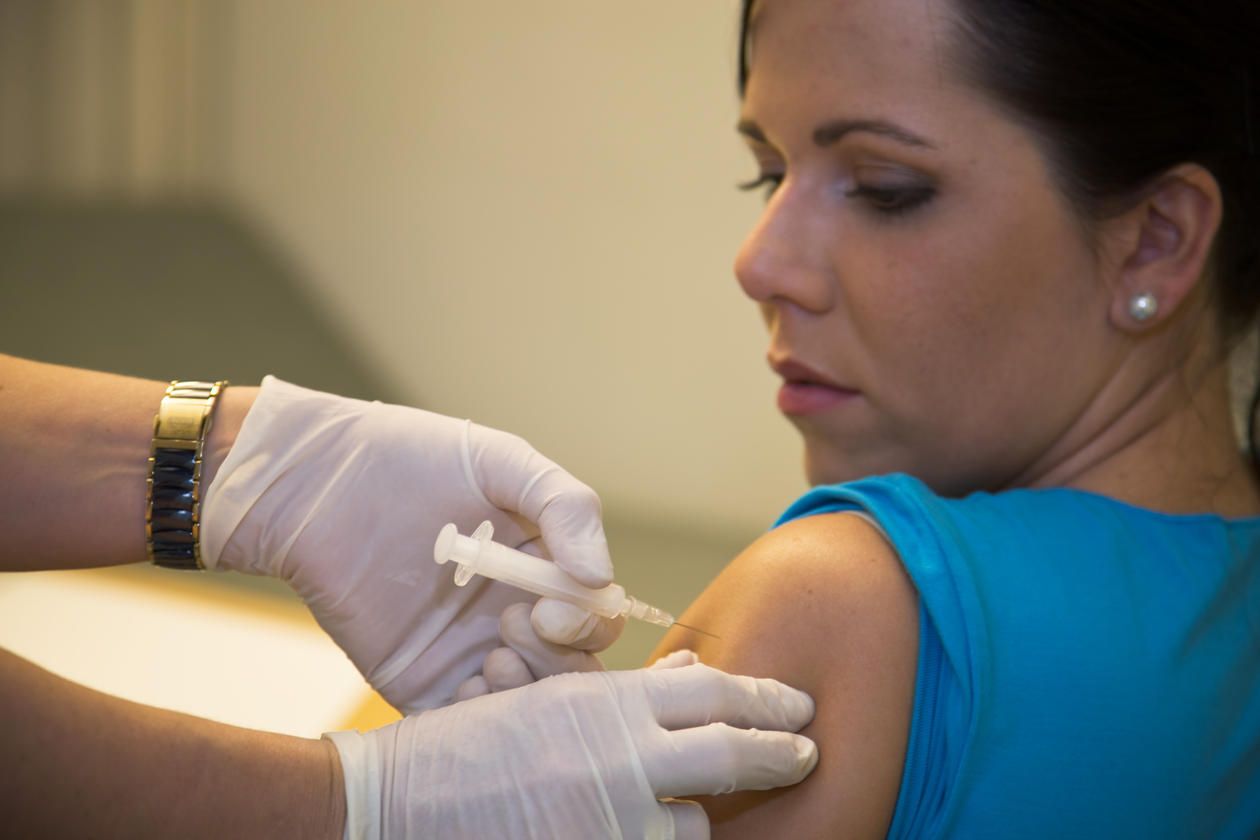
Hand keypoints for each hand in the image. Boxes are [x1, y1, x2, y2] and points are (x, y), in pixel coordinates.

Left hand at [201, 377, 613, 712]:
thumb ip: (565, 508)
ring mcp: (469, 651)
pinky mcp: (423, 680)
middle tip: (515, 623)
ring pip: (527, 703)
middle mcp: (514, 612)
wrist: (317, 480)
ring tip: (492, 658)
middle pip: (572, 666)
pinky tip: (468, 688)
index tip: (552, 608)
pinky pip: (466, 725)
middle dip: (560, 659)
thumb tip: (599, 579)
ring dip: (526, 691)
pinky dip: (481, 720)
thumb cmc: (411, 456)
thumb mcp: (502, 462)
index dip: (589, 621)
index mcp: (541, 564)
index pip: (596, 613)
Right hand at [325, 652, 818, 838]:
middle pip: (729, 752)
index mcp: (604, 700)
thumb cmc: (463, 747)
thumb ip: (624, 697)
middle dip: (779, 752)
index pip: (712, 691)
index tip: (796, 705)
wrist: (388, 802)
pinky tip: (654, 832)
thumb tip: (695, 678)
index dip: (763, 696)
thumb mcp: (547, 701)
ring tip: (697, 817)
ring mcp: (608, 819)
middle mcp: (617, 756)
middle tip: (808, 751)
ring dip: (698, 823)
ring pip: (694, 827)